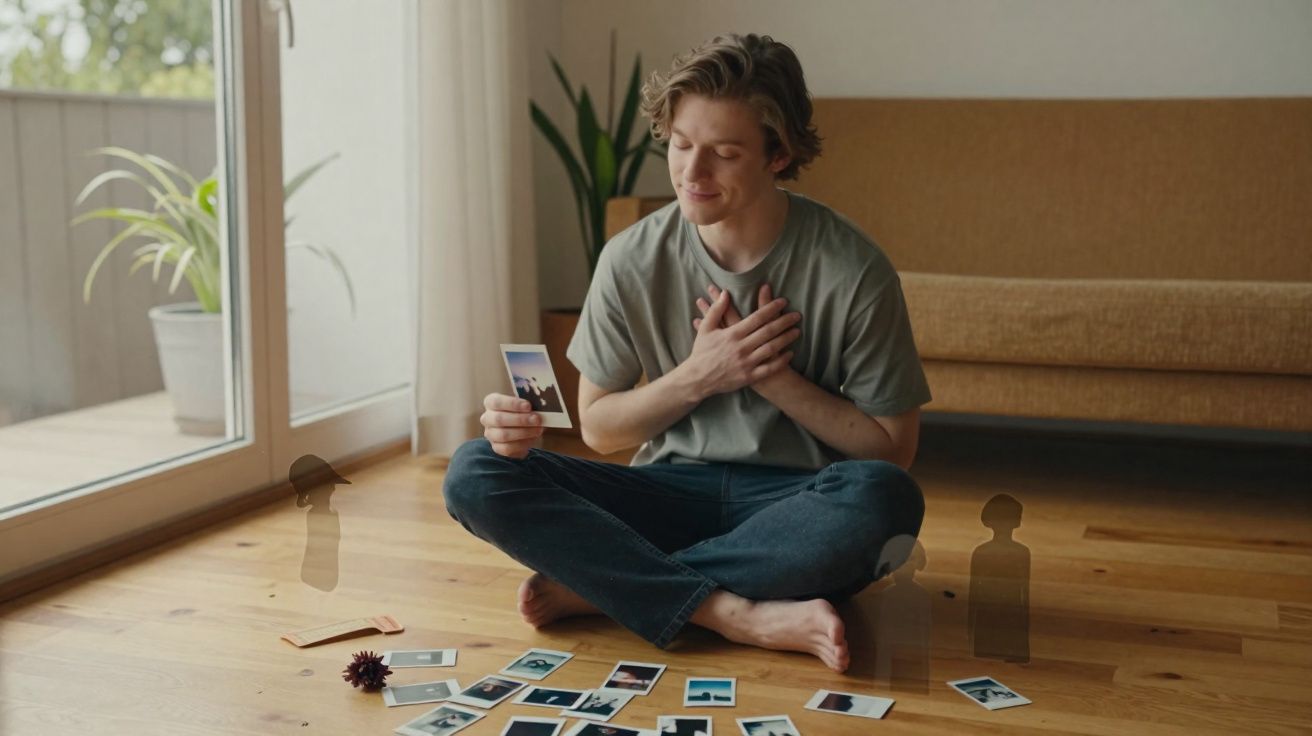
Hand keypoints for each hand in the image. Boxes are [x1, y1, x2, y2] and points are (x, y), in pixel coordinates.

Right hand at [480, 393, 543, 458]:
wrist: (524, 428)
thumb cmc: (523, 411)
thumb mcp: (525, 404)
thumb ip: (528, 404)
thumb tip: (540, 406)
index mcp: (491, 402)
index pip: (496, 402)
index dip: (512, 404)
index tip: (528, 406)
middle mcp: (487, 418)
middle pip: (499, 419)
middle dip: (520, 420)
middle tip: (536, 419)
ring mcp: (490, 434)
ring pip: (503, 435)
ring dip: (523, 432)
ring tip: (538, 429)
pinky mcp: (496, 447)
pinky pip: (507, 448)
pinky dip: (522, 444)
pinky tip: (532, 439)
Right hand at [682, 282, 801, 398]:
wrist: (697, 379)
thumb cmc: (701, 352)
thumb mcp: (705, 329)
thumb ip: (716, 310)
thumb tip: (725, 293)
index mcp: (732, 334)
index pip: (757, 318)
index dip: (771, 308)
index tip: (783, 302)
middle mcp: (741, 347)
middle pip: (768, 331)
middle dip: (784, 322)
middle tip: (797, 315)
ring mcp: (746, 363)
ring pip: (771, 348)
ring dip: (786, 339)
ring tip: (797, 331)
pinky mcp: (749, 377)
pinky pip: (769, 369)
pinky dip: (781, 361)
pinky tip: (790, 354)